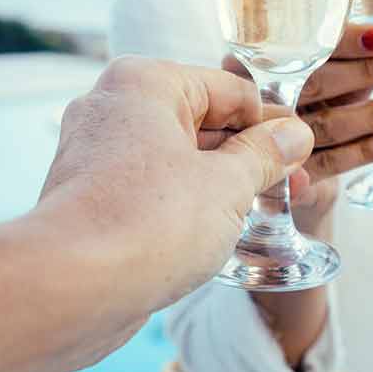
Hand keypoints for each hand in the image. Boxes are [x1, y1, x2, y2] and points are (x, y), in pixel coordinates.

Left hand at [33, 57, 313, 315]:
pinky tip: (216, 230)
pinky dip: (184, 202)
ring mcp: (96, 152)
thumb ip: (265, 155)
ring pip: (177, 157)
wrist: (70, 288)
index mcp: (146, 83)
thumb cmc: (148, 224)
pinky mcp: (89, 195)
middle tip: (292, 186)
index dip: (272, 123)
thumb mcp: (228, 185)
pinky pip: (151, 187)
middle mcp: (113, 107)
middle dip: (248, 155)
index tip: (302, 150)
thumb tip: (294, 135)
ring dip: (220, 181)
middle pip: (202, 121)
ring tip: (263, 210)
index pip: (231, 91)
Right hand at [224, 22, 372, 230]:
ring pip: (327, 124)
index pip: (305, 46)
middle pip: (316, 84)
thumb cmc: (318, 97)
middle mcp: (260, 95)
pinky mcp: (286, 176)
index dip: (346, 41)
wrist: (288, 161)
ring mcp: (268, 140)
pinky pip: (332, 162)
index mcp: (264, 57)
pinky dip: (368, 150)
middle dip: (367, 72)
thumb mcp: (343, 69)